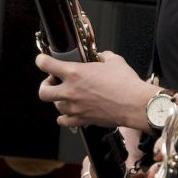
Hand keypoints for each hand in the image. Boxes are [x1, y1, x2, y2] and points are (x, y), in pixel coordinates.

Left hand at [36, 51, 158, 131]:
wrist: (135, 105)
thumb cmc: (126, 83)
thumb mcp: (114, 61)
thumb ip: (103, 56)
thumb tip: (100, 56)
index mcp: (74, 73)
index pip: (45, 64)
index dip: (41, 61)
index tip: (43, 61)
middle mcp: (70, 91)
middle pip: (43, 91)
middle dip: (46, 85)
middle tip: (55, 82)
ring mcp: (75, 107)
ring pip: (55, 106)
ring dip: (60, 100)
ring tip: (69, 96)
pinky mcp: (82, 120)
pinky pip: (64, 121)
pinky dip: (65, 117)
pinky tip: (72, 111)